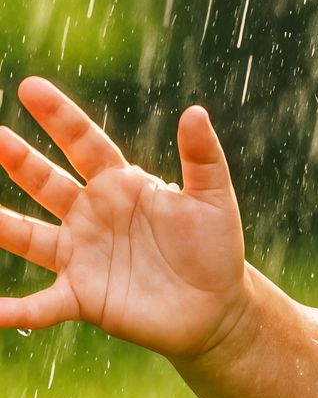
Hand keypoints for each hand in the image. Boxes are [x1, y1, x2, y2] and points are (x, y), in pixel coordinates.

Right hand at [0, 78, 248, 362]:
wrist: (217, 306)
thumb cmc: (215, 246)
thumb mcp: (213, 197)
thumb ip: (203, 157)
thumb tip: (195, 111)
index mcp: (122, 185)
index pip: (84, 143)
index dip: (59, 117)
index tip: (30, 87)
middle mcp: (92, 215)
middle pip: (46, 182)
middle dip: (19, 160)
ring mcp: (81, 255)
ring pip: (27, 236)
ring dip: (1, 224)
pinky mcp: (82, 296)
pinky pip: (41, 304)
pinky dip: (15, 310)